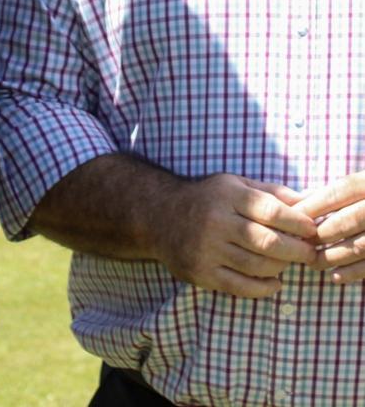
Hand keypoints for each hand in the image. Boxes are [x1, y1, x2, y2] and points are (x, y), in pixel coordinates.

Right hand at [153, 173, 317, 297]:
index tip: (312, 230)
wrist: (159, 215)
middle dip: (296, 251)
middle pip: (267, 242)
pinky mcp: (201, 272)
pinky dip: (263, 287)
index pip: (272, 211)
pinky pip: (240, 286)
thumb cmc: (207, 198)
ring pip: (257, 266)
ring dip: (281, 267)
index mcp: (227, 195)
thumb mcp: (235, 184)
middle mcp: (216, 221)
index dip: (297, 223)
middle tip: (310, 254)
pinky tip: (274, 282)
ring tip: (288, 263)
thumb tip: (307, 202)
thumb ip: (271, 192)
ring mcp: (207, 249)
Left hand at [295, 172, 364, 282]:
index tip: (293, 217)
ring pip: (361, 245)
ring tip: (313, 262)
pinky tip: (336, 276)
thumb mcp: (364, 183)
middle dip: (321, 234)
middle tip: (301, 244)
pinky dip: (354, 272)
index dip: (314, 204)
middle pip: (349, 220)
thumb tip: (302, 198)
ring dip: (334, 256)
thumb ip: (339, 191)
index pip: (340, 191)